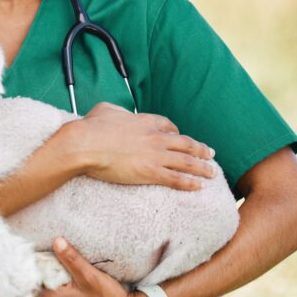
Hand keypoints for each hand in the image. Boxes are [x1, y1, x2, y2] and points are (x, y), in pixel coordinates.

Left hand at [40, 238, 152, 296]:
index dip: (32, 259)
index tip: (34, 244)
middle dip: (40, 263)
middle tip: (44, 244)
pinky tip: (60, 265)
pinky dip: (54, 276)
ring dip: (48, 269)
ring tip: (53, 252)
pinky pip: (51, 287)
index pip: (31, 275)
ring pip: (44, 282)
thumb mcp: (89, 275)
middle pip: (36, 278)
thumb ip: (71, 259)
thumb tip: (57, 241)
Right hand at [67, 102, 216, 190]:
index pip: (168, 125)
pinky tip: (199, 187)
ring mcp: (155, 155)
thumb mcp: (103, 109)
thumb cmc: (90, 128)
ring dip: (202, 167)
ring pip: (186, 162)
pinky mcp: (151, 172)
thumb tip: (117, 112)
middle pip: (185, 143)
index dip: (177, 132)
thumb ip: (115, 110)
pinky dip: (190, 183)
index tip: (181, 136)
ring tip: (212, 173)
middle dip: (201, 149)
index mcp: (144, 121)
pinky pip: (177, 179)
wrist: (85, 145)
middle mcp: (155, 137)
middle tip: (211, 154)